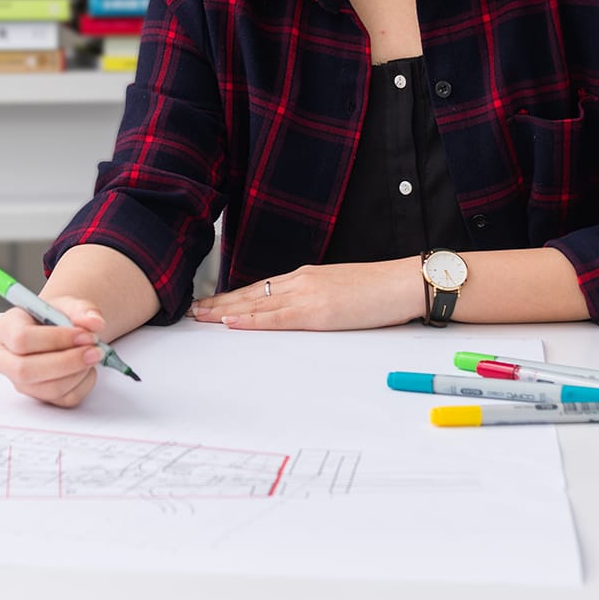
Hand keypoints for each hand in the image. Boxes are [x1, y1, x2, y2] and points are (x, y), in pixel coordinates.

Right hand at [0, 296, 107, 407]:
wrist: (58, 331)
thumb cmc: (54, 316)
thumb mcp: (67, 303)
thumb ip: (82, 309)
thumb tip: (94, 322)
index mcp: (5, 329)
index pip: (21, 339)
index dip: (55, 339)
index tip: (83, 334)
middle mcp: (6, 359)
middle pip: (26, 370)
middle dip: (67, 362)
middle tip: (95, 350)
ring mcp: (20, 383)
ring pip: (48, 389)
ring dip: (79, 373)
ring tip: (93, 354)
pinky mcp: (39, 398)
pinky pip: (65, 399)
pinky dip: (84, 383)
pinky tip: (87, 367)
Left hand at [190, 259, 423, 331]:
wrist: (404, 282)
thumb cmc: (381, 289)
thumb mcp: (341, 290)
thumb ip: (319, 297)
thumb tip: (304, 310)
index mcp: (307, 277)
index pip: (261, 288)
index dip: (234, 296)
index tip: (213, 303)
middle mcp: (301, 281)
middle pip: (251, 294)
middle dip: (220, 303)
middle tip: (194, 311)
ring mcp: (308, 294)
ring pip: (256, 304)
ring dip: (225, 312)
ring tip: (200, 317)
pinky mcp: (317, 310)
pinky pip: (276, 318)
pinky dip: (251, 320)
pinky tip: (231, 323)